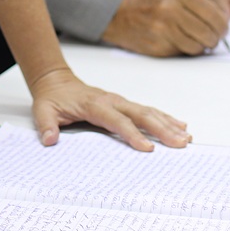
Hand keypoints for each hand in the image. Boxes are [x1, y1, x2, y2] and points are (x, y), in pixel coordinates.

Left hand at [28, 67, 189, 151]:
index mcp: (94, 104)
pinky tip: (180, 125)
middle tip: (180, 143)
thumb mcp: (42, 111)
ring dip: (168, 124)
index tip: (147, 149)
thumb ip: (46, 125)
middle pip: (141, 114)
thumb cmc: (52, 99)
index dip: (132, 134)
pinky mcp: (124, 104)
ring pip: (149, 111)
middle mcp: (112, 100)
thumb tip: (50, 140)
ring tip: (187, 137)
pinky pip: (148, 110)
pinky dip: (165, 118)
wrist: (56, 81)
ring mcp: (120, 101)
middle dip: (162, 129)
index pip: (117, 120)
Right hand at [99, 0, 229, 55]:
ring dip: (201, 47)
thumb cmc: (146, 5)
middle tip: (213, 38)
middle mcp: (170, 10)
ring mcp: (163, 29)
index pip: (213, 13)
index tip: (223, 28)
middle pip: (208, 31)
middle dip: (215, 38)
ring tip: (196, 42)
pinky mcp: (158, 45)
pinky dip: (186, 50)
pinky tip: (180, 43)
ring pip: (197, 45)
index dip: (222, 24)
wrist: (117, 15)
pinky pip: (183, 52)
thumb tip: (220, 21)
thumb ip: (194, 4)